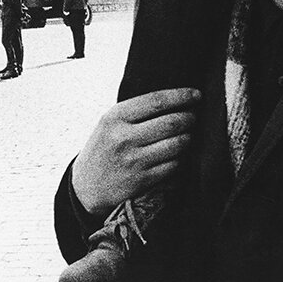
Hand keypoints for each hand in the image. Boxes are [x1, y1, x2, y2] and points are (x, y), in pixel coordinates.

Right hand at [71, 88, 200, 216]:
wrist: (86, 187)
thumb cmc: (103, 148)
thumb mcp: (109, 123)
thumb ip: (135, 111)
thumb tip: (174, 98)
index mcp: (115, 117)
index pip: (156, 100)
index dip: (181, 96)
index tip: (197, 94)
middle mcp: (124, 137)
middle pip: (171, 122)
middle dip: (190, 118)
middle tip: (194, 116)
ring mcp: (134, 160)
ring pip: (177, 144)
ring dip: (189, 138)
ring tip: (189, 134)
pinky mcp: (142, 180)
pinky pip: (174, 165)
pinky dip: (182, 158)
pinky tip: (180, 154)